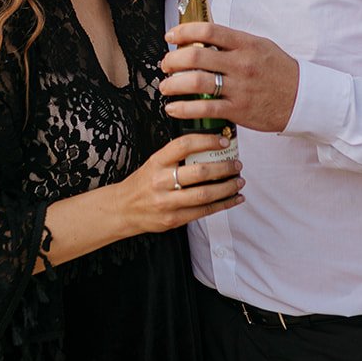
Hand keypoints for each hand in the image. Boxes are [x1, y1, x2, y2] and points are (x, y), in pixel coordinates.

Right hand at [117, 133, 244, 233]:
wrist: (123, 209)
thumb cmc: (143, 183)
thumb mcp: (154, 163)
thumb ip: (176, 156)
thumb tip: (209, 146)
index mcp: (157, 162)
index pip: (184, 145)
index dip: (207, 141)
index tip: (223, 141)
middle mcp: (161, 181)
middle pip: (199, 172)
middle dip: (224, 167)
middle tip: (237, 164)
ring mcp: (167, 202)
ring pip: (205, 194)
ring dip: (227, 188)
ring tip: (239, 181)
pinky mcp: (173, 219)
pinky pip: (203, 211)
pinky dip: (223, 204)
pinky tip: (235, 199)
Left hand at [161, 21, 299, 133]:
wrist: (302, 98)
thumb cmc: (279, 71)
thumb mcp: (260, 46)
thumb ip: (234, 42)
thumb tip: (205, 36)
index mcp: (246, 44)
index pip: (209, 31)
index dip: (184, 31)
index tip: (171, 36)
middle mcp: (241, 64)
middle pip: (196, 57)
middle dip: (172, 60)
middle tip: (165, 64)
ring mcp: (239, 88)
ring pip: (196, 83)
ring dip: (173, 84)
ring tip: (165, 87)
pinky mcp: (238, 110)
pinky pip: (205, 109)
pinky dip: (184, 109)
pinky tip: (173, 108)